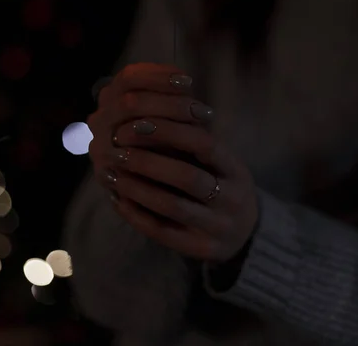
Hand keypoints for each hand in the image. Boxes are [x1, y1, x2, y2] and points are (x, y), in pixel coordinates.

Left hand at [87, 63, 258, 263]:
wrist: (246, 232)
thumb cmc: (221, 183)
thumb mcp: (218, 160)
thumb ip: (191, 138)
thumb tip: (147, 108)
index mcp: (236, 169)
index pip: (203, 143)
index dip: (168, 131)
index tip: (135, 123)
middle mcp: (232, 198)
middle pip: (187, 176)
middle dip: (147, 161)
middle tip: (116, 147)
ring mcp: (218, 227)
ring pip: (172, 205)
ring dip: (137, 187)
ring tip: (110, 171)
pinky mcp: (202, 250)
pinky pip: (163, 232)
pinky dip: (137, 214)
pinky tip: (117, 198)